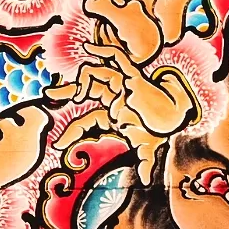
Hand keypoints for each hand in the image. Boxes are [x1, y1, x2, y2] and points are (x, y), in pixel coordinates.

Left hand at [47, 42, 197, 184]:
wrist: (180, 115)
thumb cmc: (161, 128)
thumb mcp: (148, 146)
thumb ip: (145, 162)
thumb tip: (145, 181)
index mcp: (112, 113)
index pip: (87, 120)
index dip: (72, 132)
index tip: (59, 144)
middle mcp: (114, 96)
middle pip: (86, 89)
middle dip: (66, 90)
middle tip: (48, 94)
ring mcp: (122, 84)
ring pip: (96, 74)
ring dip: (83, 81)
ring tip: (77, 94)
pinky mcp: (134, 73)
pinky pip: (116, 58)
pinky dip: (103, 50)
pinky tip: (89, 47)